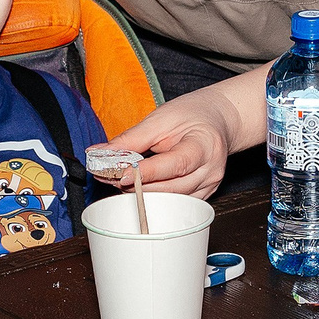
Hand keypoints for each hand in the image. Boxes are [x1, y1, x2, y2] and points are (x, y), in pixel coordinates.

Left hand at [107, 86, 240, 200]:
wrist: (218, 120)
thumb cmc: (193, 115)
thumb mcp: (161, 118)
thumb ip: (131, 139)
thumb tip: (100, 153)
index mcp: (205, 146)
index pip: (175, 165)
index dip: (147, 173)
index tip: (120, 176)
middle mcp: (211, 171)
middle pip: (170, 188)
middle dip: (137, 186)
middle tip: (108, 177)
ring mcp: (208, 186)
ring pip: (170, 200)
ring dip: (142, 193)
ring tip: (119, 181)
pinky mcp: (202, 196)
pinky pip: (174, 203)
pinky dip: (153, 197)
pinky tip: (138, 187)